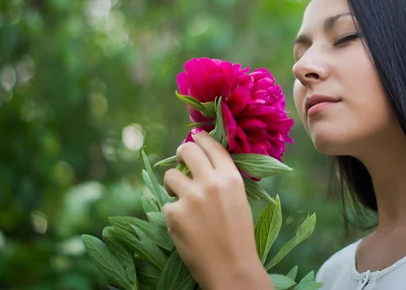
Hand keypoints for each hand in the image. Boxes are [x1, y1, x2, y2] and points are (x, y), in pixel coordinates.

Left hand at [162, 130, 270, 289]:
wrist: (231, 268)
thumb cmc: (238, 235)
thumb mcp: (239, 199)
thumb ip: (223, 178)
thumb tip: (202, 159)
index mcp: (231, 178)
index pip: (212, 146)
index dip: (200, 138)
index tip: (195, 137)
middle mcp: (211, 182)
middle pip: (188, 151)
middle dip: (182, 153)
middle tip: (182, 161)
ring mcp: (191, 198)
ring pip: (170, 175)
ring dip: (173, 184)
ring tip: (183, 199)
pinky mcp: (175, 214)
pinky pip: (167, 204)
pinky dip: (174, 213)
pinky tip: (186, 226)